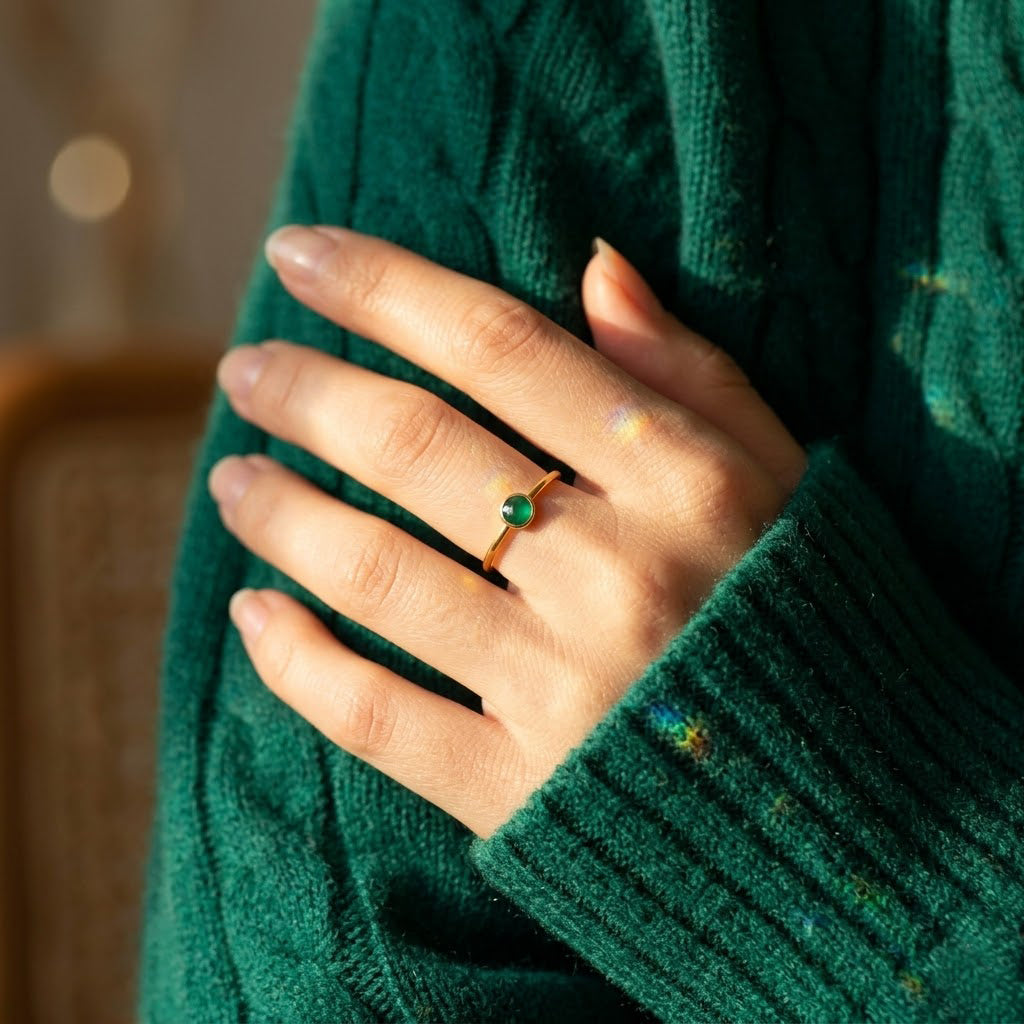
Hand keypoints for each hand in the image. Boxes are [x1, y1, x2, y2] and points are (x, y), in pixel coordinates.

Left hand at [207, 225, 806, 839]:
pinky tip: (254, 615)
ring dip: (282, 513)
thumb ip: (688, 370)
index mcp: (683, 482)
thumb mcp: (781, 476)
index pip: (501, 348)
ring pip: (378, 574)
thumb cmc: (807, 619)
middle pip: (419, 448)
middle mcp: (616, 573)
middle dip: (308, 391)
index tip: (301, 252)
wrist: (853, 809)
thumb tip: (593, 264)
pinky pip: (378, 717)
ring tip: (234, 479)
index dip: (385, 286)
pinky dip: (296, 663)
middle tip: (246, 370)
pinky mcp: (520, 789)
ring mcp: (562, 688)